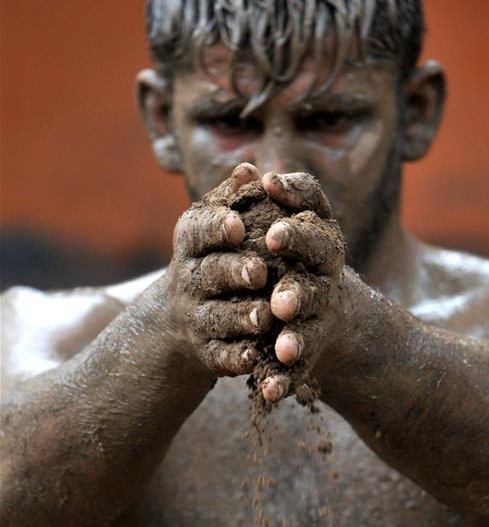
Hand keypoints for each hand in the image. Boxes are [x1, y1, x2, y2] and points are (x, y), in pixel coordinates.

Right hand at [167, 164, 271, 376]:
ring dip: (241, 317)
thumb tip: (249, 168)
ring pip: (217, 317)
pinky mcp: (208, 352)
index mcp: (192, 243)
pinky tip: (258, 357)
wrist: (184, 316)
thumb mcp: (219, 223)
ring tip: (266, 316)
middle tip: (258, 272)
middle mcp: (189, 280)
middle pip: (210, 275)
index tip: (239, 225)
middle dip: (233, 272)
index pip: (198, 231)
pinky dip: (238, 358)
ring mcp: (197, 318)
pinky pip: (222, 357)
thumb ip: (234, 199)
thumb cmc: (215, 255)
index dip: (217, 228)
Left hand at [259, 170, 344, 402]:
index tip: (271, 224)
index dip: (295, 225)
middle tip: (279, 297)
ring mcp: (321, 318)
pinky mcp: (311, 352)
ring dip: (297, 339)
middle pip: (314, 282)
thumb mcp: (291, 223)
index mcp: (321, 244)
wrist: (328, 310)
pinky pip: (299, 370)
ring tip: (283, 350)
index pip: (313, 228)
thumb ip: (276, 200)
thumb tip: (247, 170)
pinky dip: (284, 382)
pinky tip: (269, 392)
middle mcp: (326, 279)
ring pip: (310, 328)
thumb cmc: (300, 256)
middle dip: (297, 288)